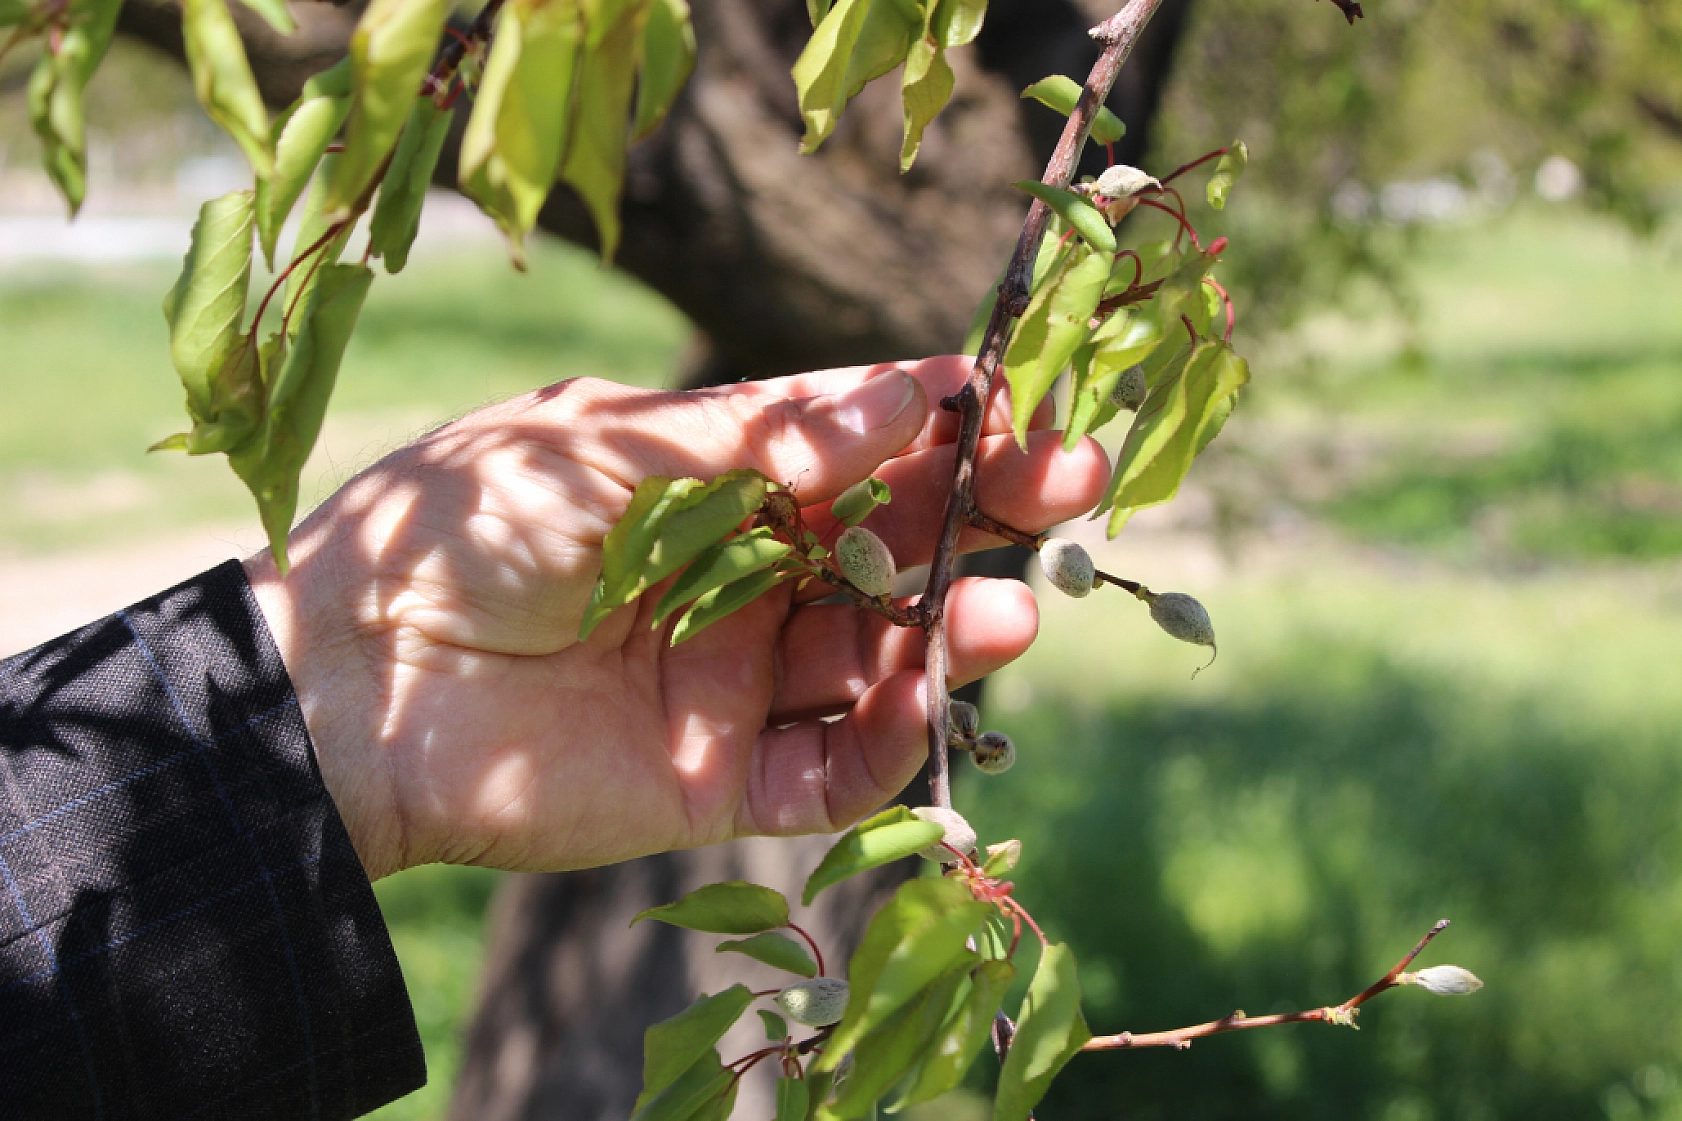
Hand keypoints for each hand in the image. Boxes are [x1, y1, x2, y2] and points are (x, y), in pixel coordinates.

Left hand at [245, 358, 1109, 879]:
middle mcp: (739, 574)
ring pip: (875, 655)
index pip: (855, 448)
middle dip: (983, 514)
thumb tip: (905, 397)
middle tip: (1068, 487)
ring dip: (949, 633)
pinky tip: (919, 698)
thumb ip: (760, 435)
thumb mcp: (609, 445)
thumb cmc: (459, 528)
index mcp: (710, 479)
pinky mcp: (717, 778)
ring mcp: (734, 677)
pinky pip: (828, 767)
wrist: (346, 683)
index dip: (938, 423)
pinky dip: (885, 740)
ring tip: (1006, 611)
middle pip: (891, 546)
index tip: (1015, 399)